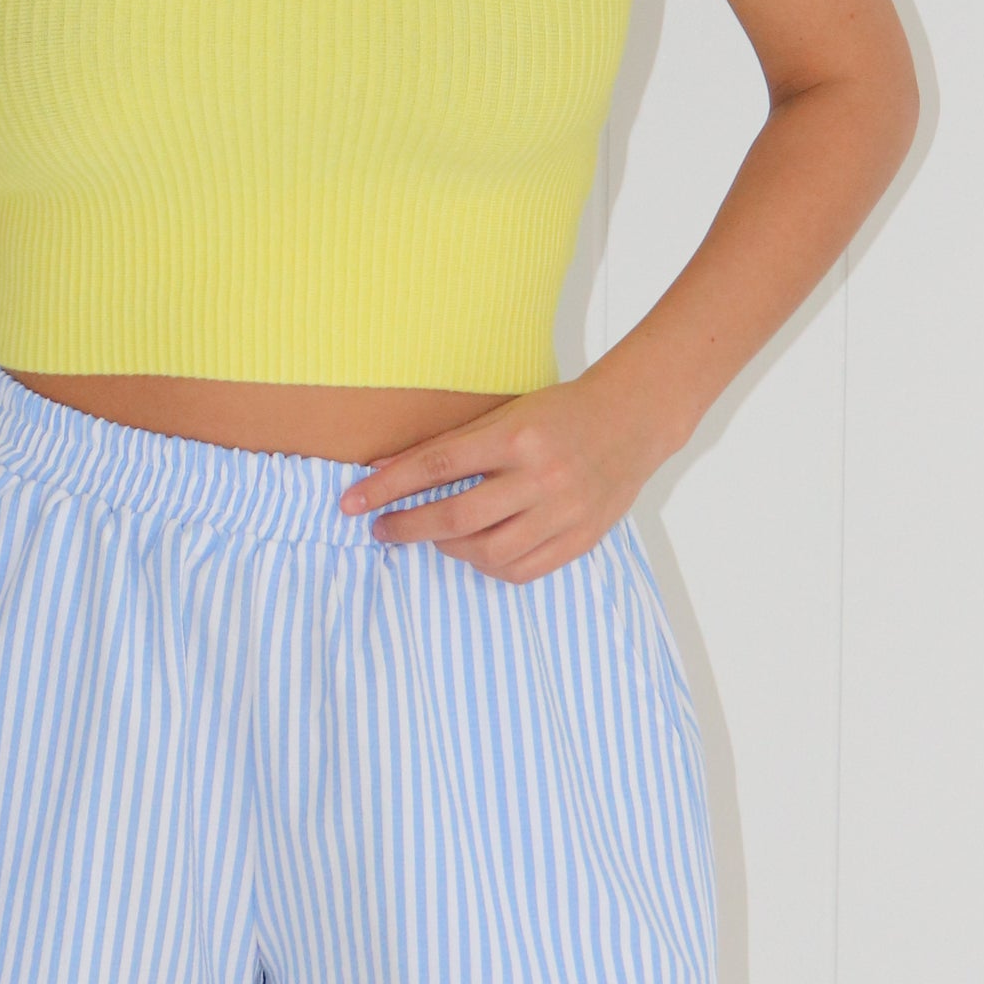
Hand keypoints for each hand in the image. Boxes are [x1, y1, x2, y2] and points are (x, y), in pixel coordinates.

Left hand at [337, 371, 667, 583]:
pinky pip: (521, 571)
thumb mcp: (505, 415)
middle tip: (381, 528)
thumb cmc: (561, 412)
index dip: (387, 487)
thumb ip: (452, 445)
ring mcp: (563, 512)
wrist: (631, 421)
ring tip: (434, 536)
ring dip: (448, 549)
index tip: (352, 502)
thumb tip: (387, 471)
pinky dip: (489, 567)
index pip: (436, 465)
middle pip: (456, 517)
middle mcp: (540, 477)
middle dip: (407, 527)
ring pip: (487, 553)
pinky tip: (476, 552)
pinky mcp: (580, 539)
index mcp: (516, 437)